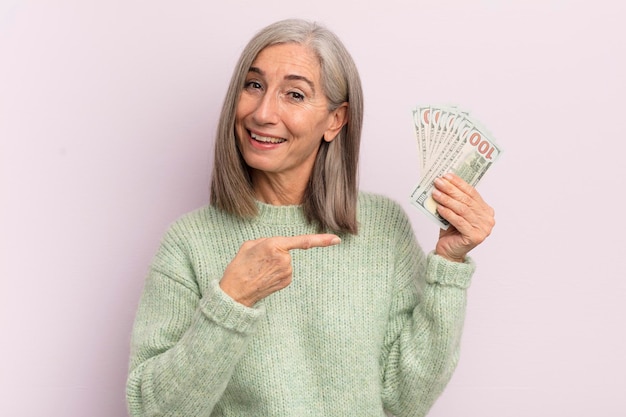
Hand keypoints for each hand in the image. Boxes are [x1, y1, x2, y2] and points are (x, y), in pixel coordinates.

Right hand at [219, 234, 340, 306]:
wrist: (235, 293)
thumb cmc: (240, 267)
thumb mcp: (249, 245)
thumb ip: (266, 240)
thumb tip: (278, 246)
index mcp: (274, 245)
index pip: (302, 241)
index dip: (322, 240)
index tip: (337, 240)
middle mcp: (284, 259)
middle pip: (286, 250)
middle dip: (275, 252)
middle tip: (258, 260)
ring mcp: (287, 272)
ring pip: (286, 260)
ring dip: (275, 263)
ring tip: (260, 270)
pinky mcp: (287, 281)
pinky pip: (285, 271)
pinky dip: (276, 272)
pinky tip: (265, 276)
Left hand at [431, 173, 494, 261]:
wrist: (449, 252)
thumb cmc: (452, 232)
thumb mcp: (454, 213)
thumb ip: (455, 201)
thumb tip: (444, 183)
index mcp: (486, 211)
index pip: (472, 193)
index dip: (459, 183)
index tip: (447, 176)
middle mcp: (487, 219)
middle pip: (467, 200)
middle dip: (451, 189)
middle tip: (438, 182)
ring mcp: (483, 229)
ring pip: (462, 210)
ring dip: (447, 200)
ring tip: (435, 193)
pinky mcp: (475, 237)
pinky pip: (459, 221)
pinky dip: (448, 213)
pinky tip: (439, 207)